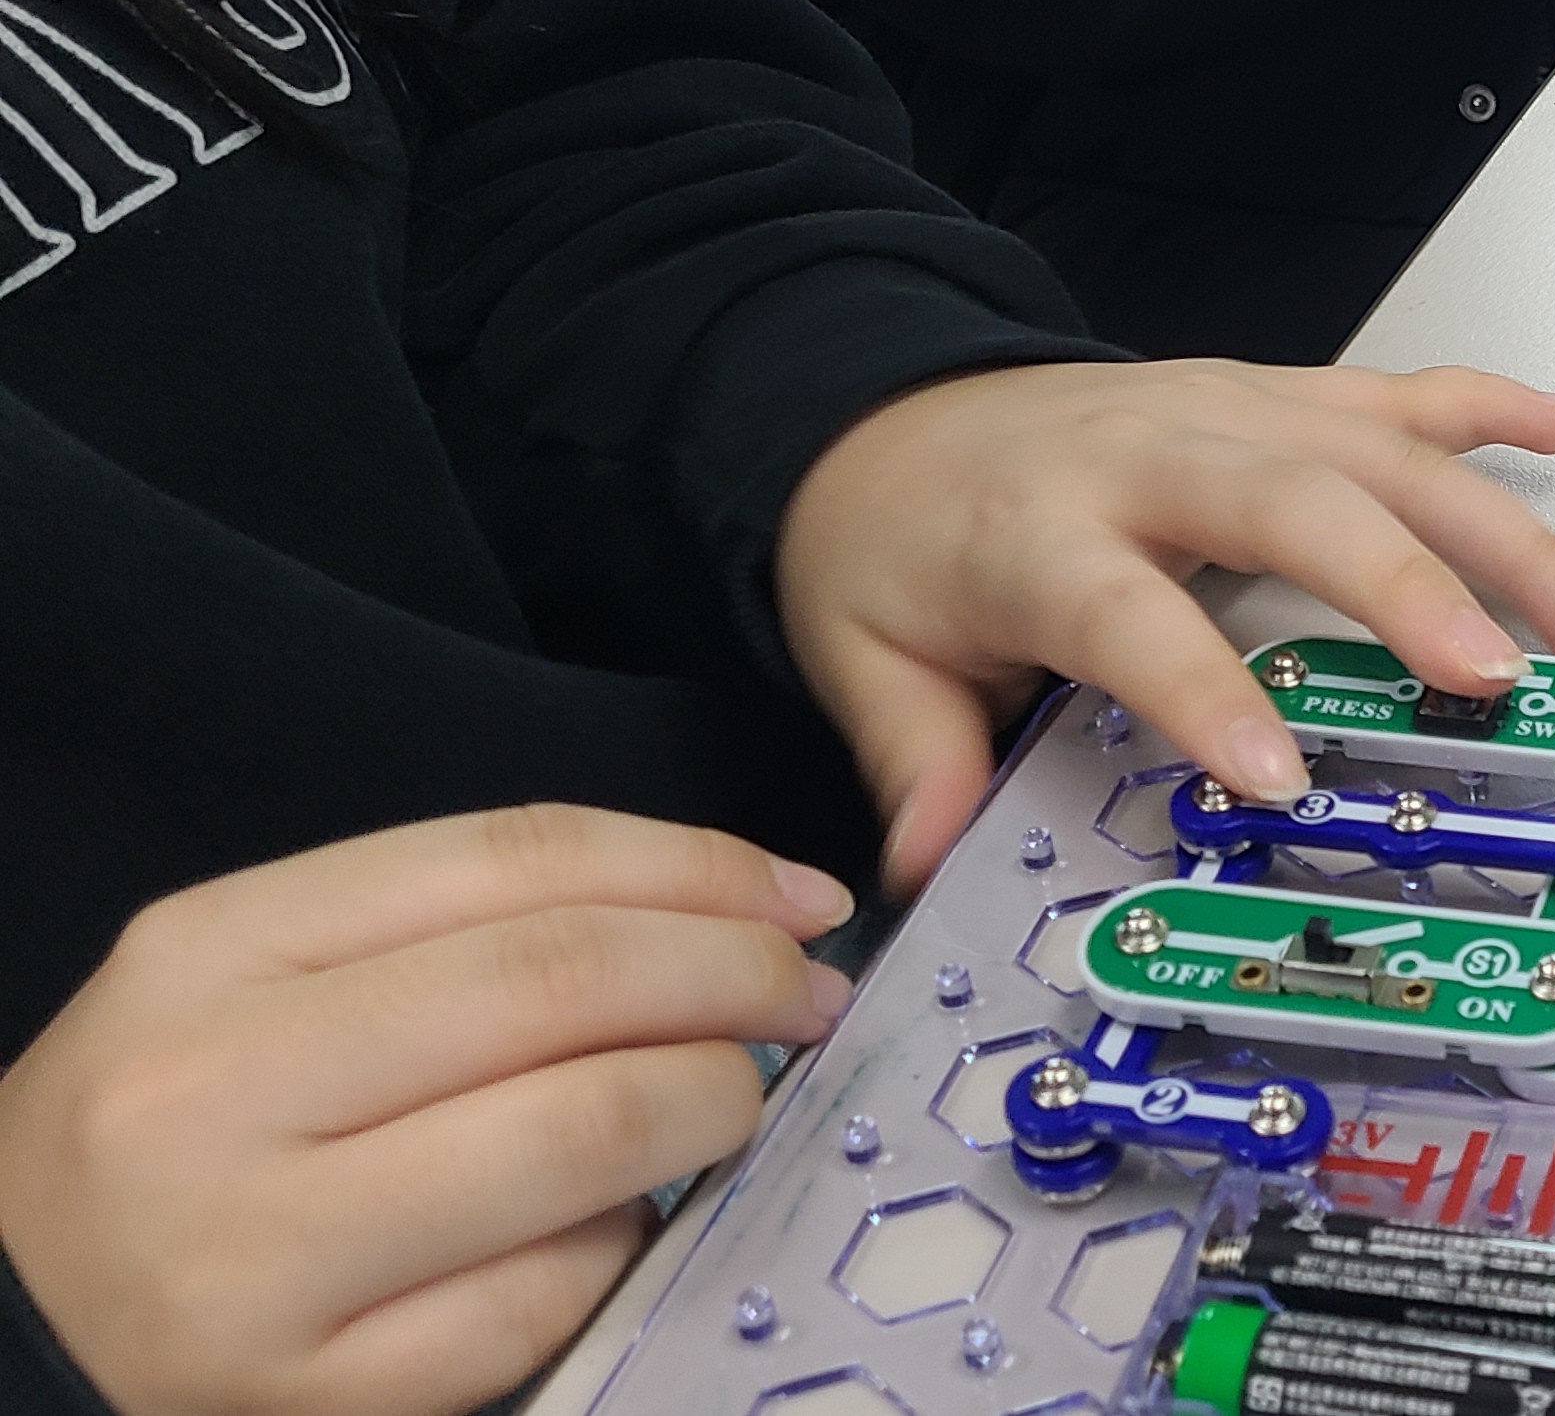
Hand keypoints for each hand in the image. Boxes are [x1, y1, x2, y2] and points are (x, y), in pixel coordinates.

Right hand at [0, 809, 853, 1415]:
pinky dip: (620, 1246)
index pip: (511, 863)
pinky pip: (542, 1296)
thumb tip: (722, 916)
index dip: (693, 868)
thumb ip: (452, 940)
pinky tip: (625, 1224)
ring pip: (576, 1139)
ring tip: (739, 1098)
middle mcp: (215, 1094)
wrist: (8, 1325)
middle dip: (731, 978)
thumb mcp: (253, 994)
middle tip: (804, 995)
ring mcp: (254, 1259)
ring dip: (708, 1105)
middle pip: (559, 988)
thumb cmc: (173, 1144)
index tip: (794, 895)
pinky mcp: (309, 1396)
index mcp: (209, 955)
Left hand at [776, 360, 1554, 887]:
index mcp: (1037, 532)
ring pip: (1380, 451)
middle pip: (1295, 502)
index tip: (1277, 773)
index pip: (1126, 610)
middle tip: (1496, 677)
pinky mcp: (1271, 391)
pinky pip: (1395, 388)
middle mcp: (1149, 453)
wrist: (882, 411)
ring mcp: (1225, 408)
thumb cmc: (895, 544)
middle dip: (1408, 586)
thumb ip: (916, 761)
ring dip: (1500, 528)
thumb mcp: (864, 660)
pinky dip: (1491, 402)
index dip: (1201, 690)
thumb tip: (925, 864)